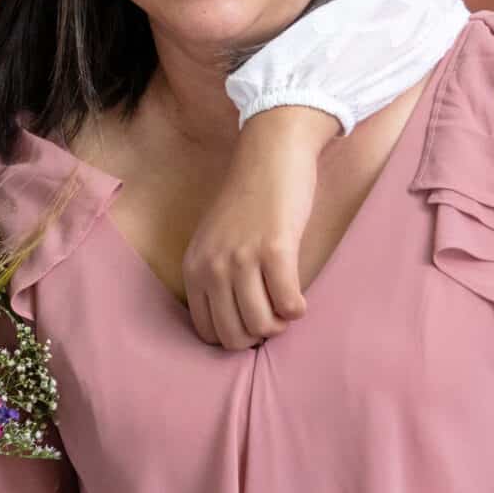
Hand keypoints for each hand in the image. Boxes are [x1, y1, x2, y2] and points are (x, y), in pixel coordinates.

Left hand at [184, 105, 337, 349]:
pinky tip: (299, 296)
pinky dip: (298, 308)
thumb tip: (238, 327)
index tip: (252, 319)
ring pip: (262, 326)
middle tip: (274, 315)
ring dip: (281, 323)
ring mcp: (242, 259)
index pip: (207, 331)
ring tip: (287, 304)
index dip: (235, 334)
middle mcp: (212, 266)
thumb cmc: (249, 202)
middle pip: (234, 336)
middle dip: (259, 334)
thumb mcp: (215, 241)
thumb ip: (216, 278)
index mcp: (194, 268)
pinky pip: (289, 305)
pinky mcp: (275, 250)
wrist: (271, 155)